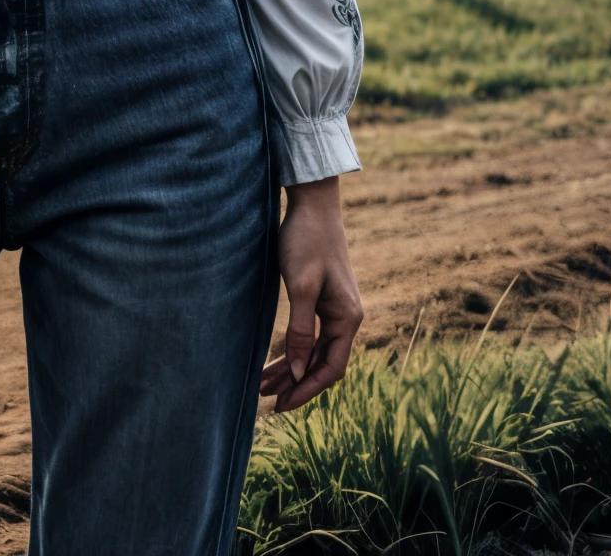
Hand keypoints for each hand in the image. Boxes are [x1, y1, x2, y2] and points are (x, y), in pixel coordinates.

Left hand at [259, 175, 363, 412]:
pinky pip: (310, 336)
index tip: (282, 404)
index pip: (331, 368)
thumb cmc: (306, 242)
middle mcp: (345, 318)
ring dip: (292, 369)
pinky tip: (277, 359)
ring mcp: (334, 309)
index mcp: (347, 318)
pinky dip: (294, 350)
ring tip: (264, 385)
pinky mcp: (321, 300)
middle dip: (296, 383)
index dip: (307, 389)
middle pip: (322, 363)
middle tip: (268, 401)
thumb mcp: (301, 286)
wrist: (312, 205)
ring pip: (314, 351)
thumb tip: (299, 370)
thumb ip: (301, 330)